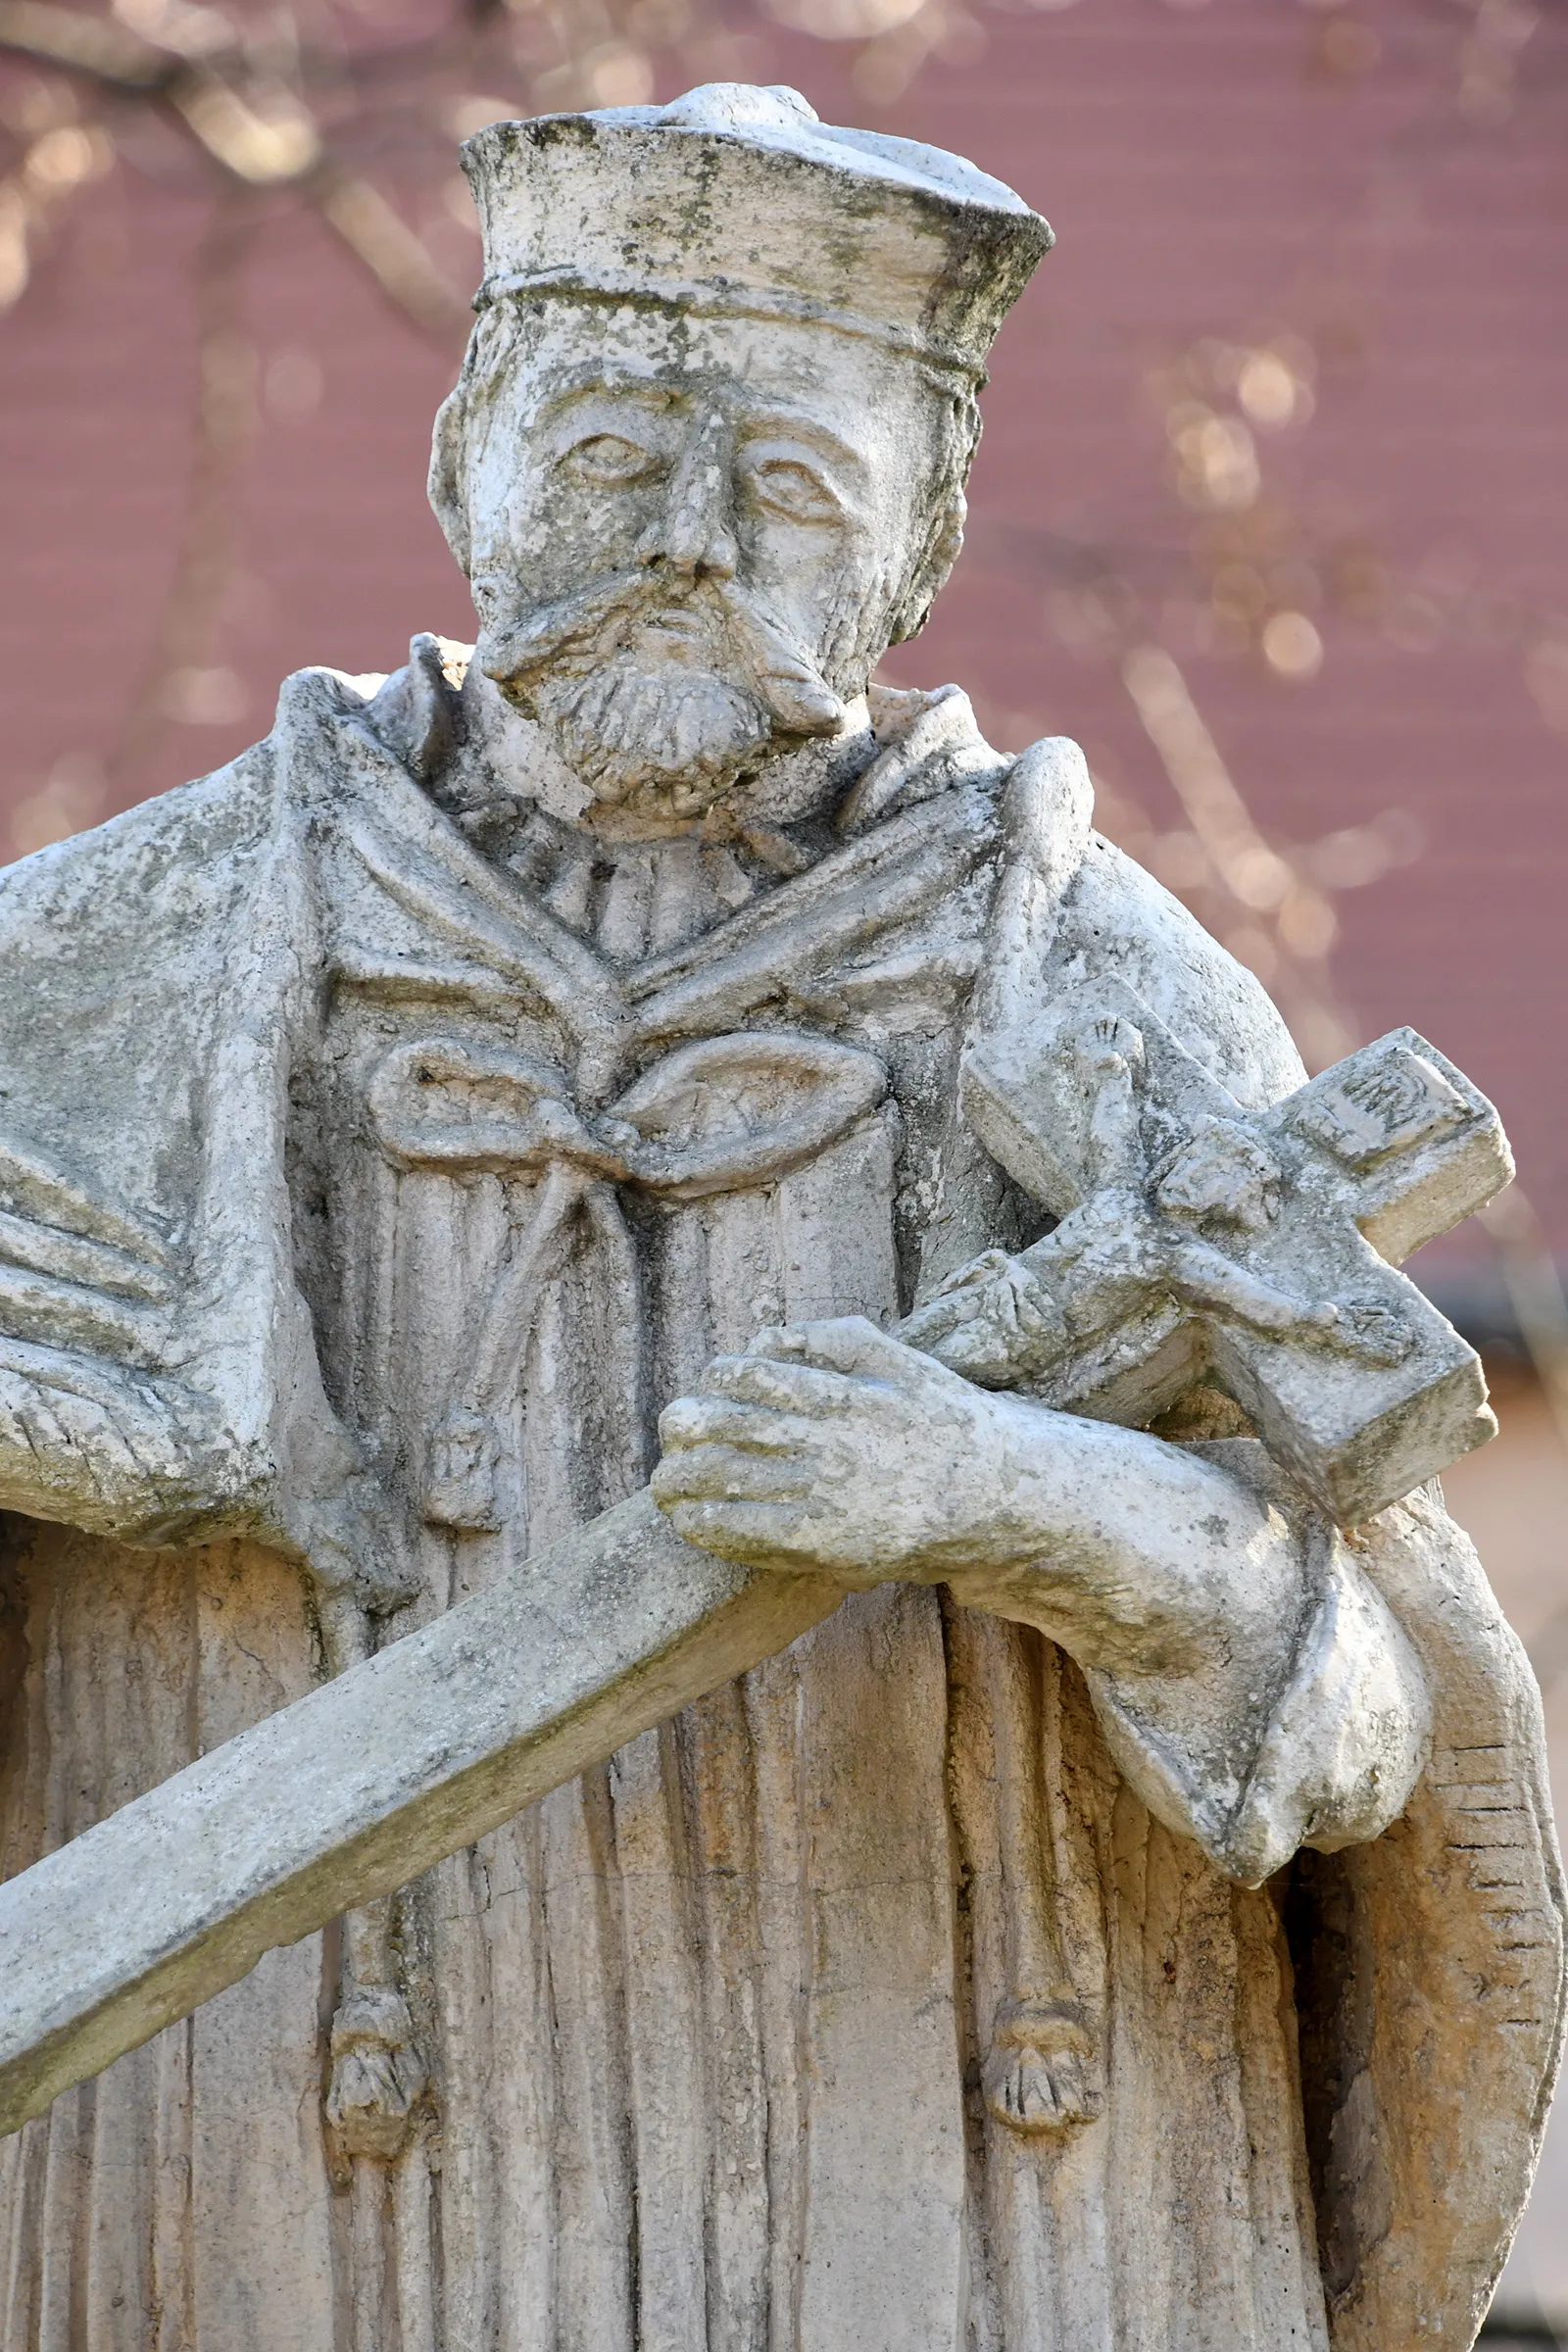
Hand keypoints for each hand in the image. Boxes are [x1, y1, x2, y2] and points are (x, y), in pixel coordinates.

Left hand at [652, 1315, 1021, 1584]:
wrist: (996, 1500)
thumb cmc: (950, 1426)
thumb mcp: (906, 1362)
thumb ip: (838, 1339)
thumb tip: (770, 1335)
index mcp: (841, 1393)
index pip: (751, 1376)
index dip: (715, 1380)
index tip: (707, 1387)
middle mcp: (825, 1442)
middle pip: (725, 1427)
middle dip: (684, 1427)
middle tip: (671, 1429)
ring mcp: (821, 1494)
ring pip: (724, 1482)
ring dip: (681, 1482)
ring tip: (665, 1485)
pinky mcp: (822, 1543)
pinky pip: (747, 1534)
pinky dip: (709, 1527)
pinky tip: (692, 1524)